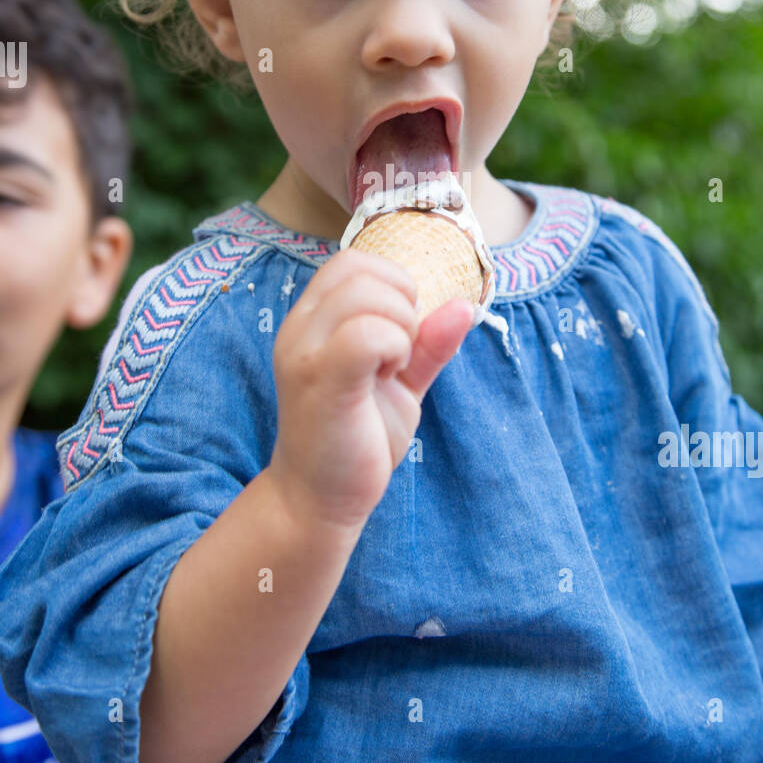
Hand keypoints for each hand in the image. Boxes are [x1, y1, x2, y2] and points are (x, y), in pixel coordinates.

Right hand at [270, 249, 472, 530]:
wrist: (318, 500)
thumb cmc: (355, 439)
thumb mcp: (400, 384)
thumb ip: (427, 344)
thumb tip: (464, 305)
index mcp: (311, 320)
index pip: (351, 262)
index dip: (392, 284)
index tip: (400, 333)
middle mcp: (299, 327)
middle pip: (360, 268)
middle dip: (402, 302)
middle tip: (399, 353)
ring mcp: (304, 351)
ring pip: (366, 294)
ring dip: (399, 326)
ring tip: (391, 368)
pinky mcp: (320, 380)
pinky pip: (367, 333)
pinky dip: (394, 347)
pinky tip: (388, 377)